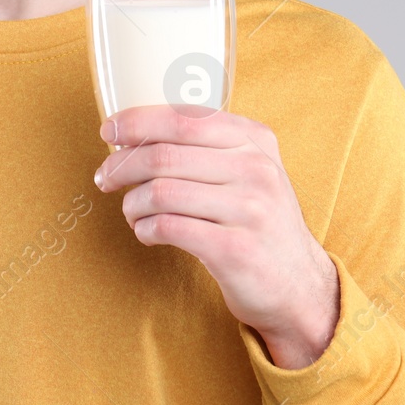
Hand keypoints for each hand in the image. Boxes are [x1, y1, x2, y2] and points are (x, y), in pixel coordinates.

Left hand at [95, 105, 340, 368]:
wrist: (300, 285)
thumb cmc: (258, 222)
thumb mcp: (250, 170)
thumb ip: (208, 146)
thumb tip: (134, 134)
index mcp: (255, 139)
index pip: (184, 119)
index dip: (137, 122)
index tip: (109, 131)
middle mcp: (255, 168)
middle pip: (165, 155)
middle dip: (123, 165)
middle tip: (105, 178)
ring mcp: (249, 209)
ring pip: (161, 192)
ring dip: (132, 203)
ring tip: (131, 212)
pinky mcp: (235, 249)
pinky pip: (169, 228)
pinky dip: (146, 229)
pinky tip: (147, 232)